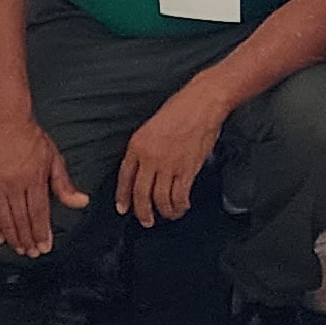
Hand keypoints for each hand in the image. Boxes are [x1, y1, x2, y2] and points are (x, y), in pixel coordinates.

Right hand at [0, 115, 87, 258]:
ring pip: (5, 220)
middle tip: (34, 253)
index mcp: (34, 180)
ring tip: (20, 249)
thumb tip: (81, 202)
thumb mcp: (54, 159)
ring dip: (14, 238)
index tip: (46, 247)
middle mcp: (14, 186)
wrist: (6, 120)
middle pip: (22, 220)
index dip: (42, 233)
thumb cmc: (32, 137)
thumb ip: (64, 185)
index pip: (39, 214)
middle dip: (29, 240)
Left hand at [113, 91, 227, 226]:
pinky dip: (180, 206)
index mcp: (137, 145)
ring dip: (164, 212)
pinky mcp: (187, 169)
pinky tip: (181, 207)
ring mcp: (169, 164)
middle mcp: (150, 157)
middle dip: (142, 212)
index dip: (123, 196)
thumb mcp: (151, 127)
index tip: (123, 208)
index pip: (125, 177)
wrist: (202, 103)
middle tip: (146, 221)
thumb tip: (145, 173)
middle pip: (141, 194)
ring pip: (160, 199)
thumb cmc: (180, 109)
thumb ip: (146, 150)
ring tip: (167, 214)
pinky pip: (180, 196)